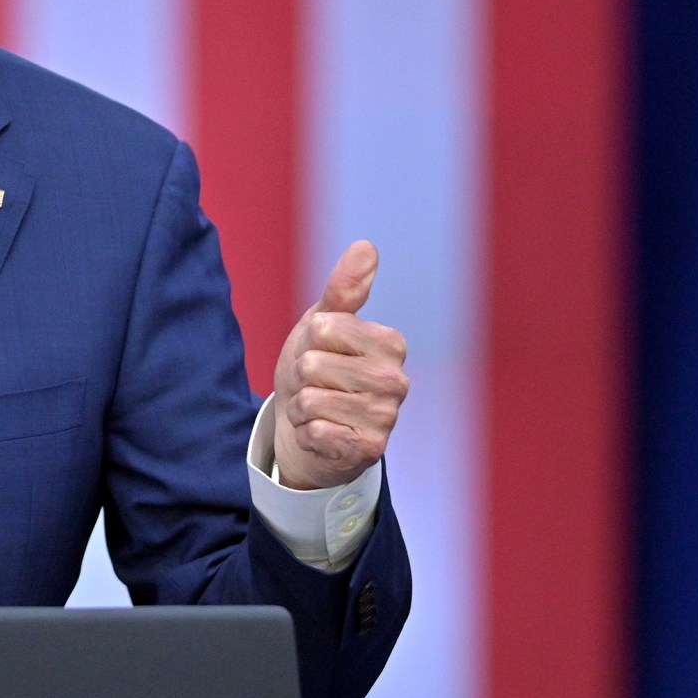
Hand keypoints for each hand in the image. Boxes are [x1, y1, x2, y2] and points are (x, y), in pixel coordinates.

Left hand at [270, 241, 409, 490]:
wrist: (307, 431)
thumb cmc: (318, 372)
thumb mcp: (322, 326)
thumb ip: (343, 290)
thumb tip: (366, 246)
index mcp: (390, 343)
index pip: (323, 327)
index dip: (308, 341)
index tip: (320, 354)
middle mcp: (396, 380)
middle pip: (312, 364)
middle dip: (301, 377)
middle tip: (316, 386)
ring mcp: (387, 417)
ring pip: (310, 400)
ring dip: (301, 408)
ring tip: (317, 411)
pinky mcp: (371, 450)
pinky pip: (315, 432)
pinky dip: (307, 435)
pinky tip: (321, 435)